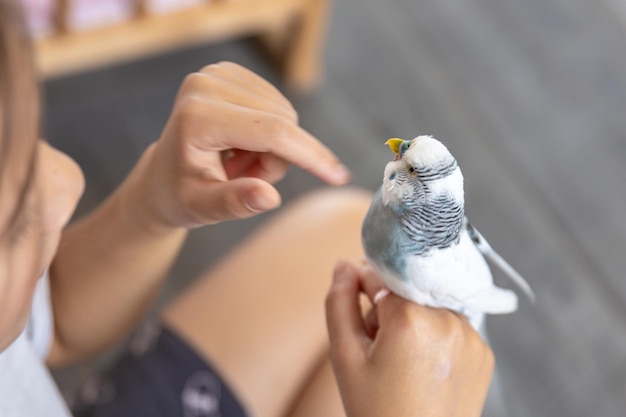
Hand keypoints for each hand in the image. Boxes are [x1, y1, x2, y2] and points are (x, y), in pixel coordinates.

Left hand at [121, 62, 350, 230]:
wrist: (162, 177)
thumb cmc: (180, 196)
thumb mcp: (203, 209)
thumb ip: (235, 203)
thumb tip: (268, 197)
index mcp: (198, 117)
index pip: (273, 131)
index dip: (311, 155)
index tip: (339, 177)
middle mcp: (206, 84)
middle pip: (283, 122)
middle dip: (278, 159)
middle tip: (246, 178)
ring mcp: (217, 73)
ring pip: (284, 114)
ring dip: (274, 147)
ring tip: (239, 164)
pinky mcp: (229, 72)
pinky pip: (276, 105)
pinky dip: (269, 132)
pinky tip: (242, 146)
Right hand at [326, 260, 493, 416]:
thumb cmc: (378, 411)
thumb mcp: (345, 357)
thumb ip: (339, 302)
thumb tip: (345, 265)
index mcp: (411, 319)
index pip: (380, 274)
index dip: (363, 290)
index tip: (359, 314)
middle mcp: (448, 320)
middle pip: (406, 290)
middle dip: (388, 309)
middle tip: (378, 347)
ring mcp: (472, 336)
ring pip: (430, 306)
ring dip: (414, 320)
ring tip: (403, 361)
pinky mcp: (484, 352)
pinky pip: (453, 326)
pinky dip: (436, 336)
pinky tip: (424, 367)